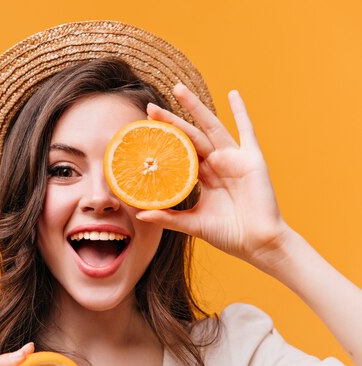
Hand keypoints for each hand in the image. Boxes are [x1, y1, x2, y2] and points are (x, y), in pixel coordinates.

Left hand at [136, 84, 287, 264]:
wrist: (258, 243)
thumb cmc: (228, 234)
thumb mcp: (193, 224)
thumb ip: (168, 217)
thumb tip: (139, 214)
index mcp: (201, 177)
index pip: (177, 152)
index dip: (162, 140)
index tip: (141, 129)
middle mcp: (216, 163)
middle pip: (189, 135)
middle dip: (170, 120)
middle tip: (150, 106)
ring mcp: (233, 159)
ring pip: (210, 127)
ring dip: (195, 107)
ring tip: (179, 89)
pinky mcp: (251, 159)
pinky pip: (247, 131)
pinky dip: (241, 112)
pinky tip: (233, 94)